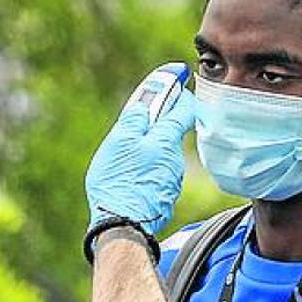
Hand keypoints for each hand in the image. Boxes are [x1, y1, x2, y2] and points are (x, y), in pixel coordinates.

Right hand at [85, 81, 195, 238]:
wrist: (121, 224)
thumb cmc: (118, 182)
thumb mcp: (120, 141)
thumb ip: (136, 118)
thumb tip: (147, 102)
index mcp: (165, 141)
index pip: (182, 109)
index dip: (179, 91)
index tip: (179, 76)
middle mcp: (175, 160)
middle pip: (168, 134)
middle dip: (155, 126)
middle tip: (134, 125)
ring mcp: (171, 181)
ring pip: (161, 157)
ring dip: (149, 152)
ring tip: (125, 161)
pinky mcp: (164, 198)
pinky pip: (157, 176)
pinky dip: (147, 172)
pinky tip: (131, 180)